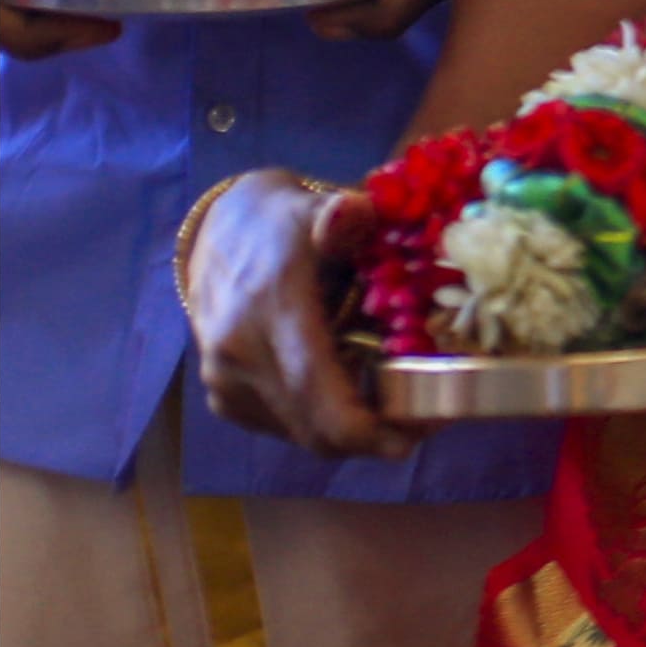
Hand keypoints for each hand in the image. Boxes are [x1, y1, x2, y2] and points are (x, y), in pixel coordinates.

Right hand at [189, 169, 405, 459]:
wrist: (216, 239)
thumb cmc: (284, 226)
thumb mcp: (316, 209)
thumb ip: (342, 216)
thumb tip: (355, 211)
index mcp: (270, 311)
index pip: (316, 392)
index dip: (367, 428)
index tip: (419, 434)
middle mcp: (241, 356)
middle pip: (316, 428)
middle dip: (376, 437)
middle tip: (429, 420)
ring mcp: (227, 383)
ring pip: (303, 435)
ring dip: (353, 432)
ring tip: (401, 406)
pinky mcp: (224, 398)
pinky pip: (285, 427)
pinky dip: (324, 423)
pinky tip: (356, 394)